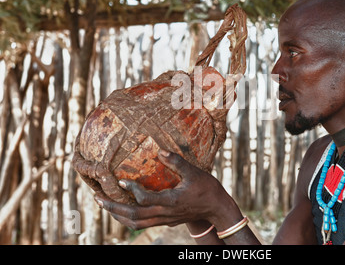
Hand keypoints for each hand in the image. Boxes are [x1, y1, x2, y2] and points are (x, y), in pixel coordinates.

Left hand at [94, 149, 234, 229]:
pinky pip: (142, 224)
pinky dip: (128, 219)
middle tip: (97, 198)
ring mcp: (164, 220)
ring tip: (105, 205)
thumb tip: (160, 150)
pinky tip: (123, 211)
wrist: (217, 209)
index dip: (131, 189)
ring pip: (135, 224)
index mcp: (171, 201)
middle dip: (113, 207)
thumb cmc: (208, 189)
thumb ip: (177, 162)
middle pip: (133, 216)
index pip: (145, 199)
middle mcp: (164, 214)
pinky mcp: (165, 221)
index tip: (120, 179)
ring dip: (118, 215)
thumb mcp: (194, 173)